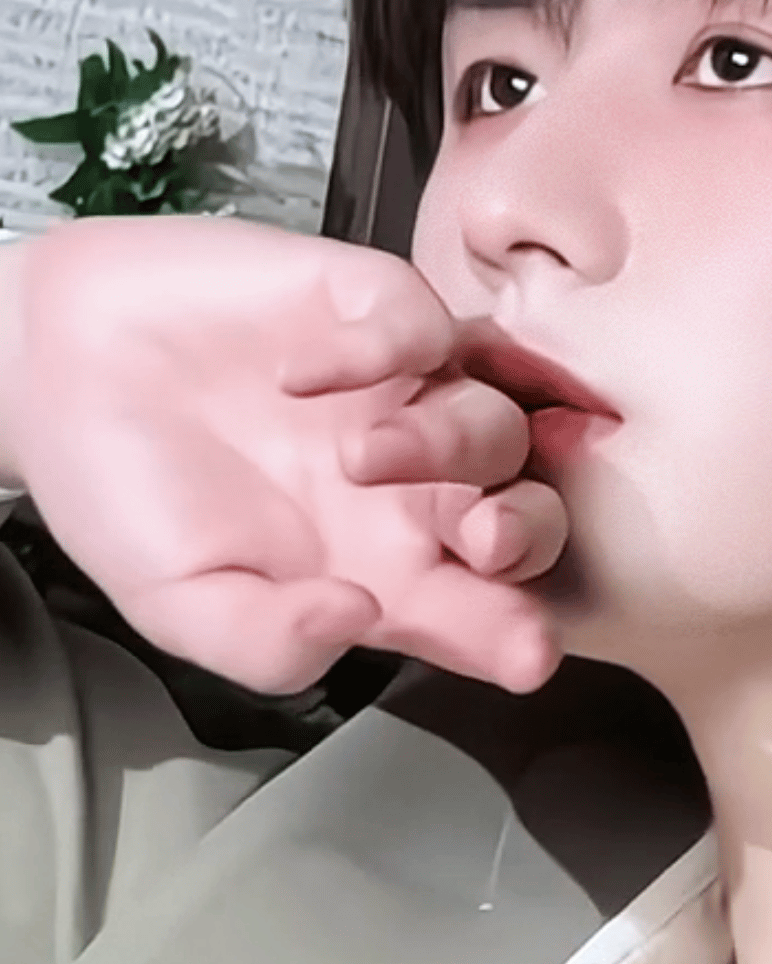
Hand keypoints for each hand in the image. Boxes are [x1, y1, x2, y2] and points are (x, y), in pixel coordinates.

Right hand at [0, 218, 566, 692]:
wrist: (51, 373)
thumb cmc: (123, 495)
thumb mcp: (181, 605)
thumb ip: (265, 642)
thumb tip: (353, 622)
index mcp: (382, 574)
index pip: (478, 613)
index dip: (514, 634)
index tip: (528, 655)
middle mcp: (410, 492)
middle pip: (526, 516)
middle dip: (526, 534)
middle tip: (483, 537)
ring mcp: (398, 396)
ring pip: (495, 422)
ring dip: (452, 445)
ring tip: (357, 456)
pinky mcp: (367, 308)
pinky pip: (426, 324)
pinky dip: (387, 347)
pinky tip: (307, 375)